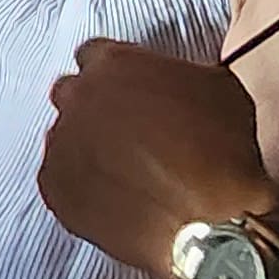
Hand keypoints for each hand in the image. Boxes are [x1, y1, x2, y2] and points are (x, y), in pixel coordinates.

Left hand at [37, 38, 272, 278]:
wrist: (210, 224)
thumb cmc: (223, 156)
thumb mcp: (219, 88)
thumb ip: (178, 74)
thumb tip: (171, 82)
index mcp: (115, 64)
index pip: (94, 55)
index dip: (112, 74)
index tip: (124, 91)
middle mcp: (79, 99)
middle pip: (71, 94)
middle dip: (93, 107)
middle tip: (124, 132)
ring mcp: (62, 145)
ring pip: (64, 138)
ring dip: (86, 147)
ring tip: (123, 172)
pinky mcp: (55, 190)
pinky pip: (59, 179)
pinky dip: (80, 185)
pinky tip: (113, 196)